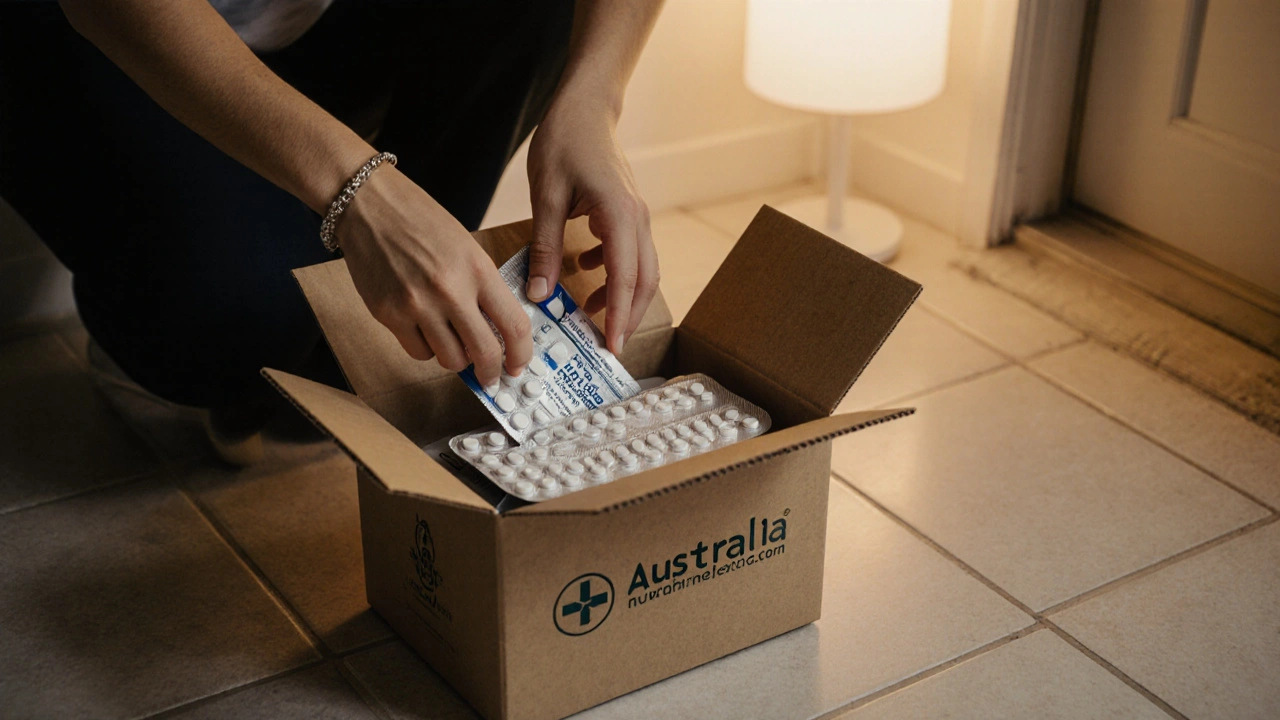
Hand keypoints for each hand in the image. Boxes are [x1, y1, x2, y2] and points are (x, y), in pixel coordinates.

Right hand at [338, 165, 530, 390]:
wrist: (369, 204)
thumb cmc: (420, 221)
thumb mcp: (467, 247)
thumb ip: (483, 288)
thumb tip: (498, 332)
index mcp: (478, 269)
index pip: (513, 324)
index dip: (521, 353)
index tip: (519, 365)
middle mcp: (450, 290)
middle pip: (484, 353)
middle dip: (491, 372)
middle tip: (490, 376)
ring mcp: (417, 305)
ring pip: (450, 360)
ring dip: (457, 359)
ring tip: (453, 343)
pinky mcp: (388, 315)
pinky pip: (418, 352)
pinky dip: (426, 349)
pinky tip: (424, 329)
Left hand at [526, 93, 659, 354]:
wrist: (586, 106)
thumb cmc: (566, 141)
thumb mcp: (546, 195)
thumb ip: (544, 247)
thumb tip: (539, 294)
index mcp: (620, 217)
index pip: (626, 279)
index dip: (620, 318)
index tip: (613, 348)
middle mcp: (638, 219)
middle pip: (643, 281)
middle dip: (628, 317)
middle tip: (607, 347)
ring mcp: (637, 216)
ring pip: (640, 270)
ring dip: (620, 296)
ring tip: (590, 314)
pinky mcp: (628, 213)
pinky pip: (629, 253)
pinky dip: (612, 271)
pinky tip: (582, 270)